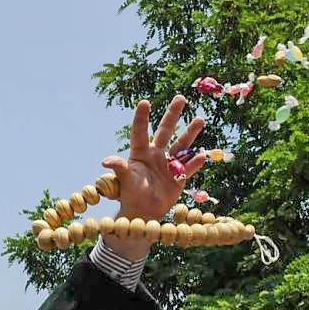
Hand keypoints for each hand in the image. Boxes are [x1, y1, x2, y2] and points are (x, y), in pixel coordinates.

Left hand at [101, 95, 206, 258]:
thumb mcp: (125, 179)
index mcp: (140, 153)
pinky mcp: (178, 178)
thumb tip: (106, 161)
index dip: (142, 118)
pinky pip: (188, 168)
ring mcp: (168, 165)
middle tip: (180, 97)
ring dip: (190, 133)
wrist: (143, 211)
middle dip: (172, 115)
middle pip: (165, 131)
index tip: (144, 102)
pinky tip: (202, 154)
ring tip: (200, 119)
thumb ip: (119, 167)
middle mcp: (155, 154)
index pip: (140, 132)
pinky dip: (195, 162)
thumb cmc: (130, 194)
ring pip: (181, 145)